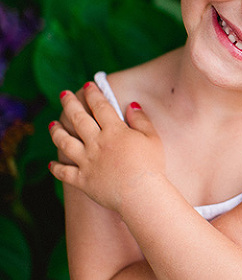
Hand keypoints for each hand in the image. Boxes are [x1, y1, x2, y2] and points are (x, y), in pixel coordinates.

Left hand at [48, 83, 165, 213]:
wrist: (141, 194)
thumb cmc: (151, 165)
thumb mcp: (152, 138)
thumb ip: (141, 120)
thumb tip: (131, 104)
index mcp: (114, 131)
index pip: (100, 106)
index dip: (93, 94)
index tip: (88, 85)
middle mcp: (96, 143)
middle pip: (78, 119)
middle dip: (70, 104)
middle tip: (64, 94)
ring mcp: (86, 162)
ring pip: (64, 143)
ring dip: (57, 131)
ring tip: (53, 124)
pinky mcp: (83, 180)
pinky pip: (64, 172)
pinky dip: (56, 168)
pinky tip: (51, 163)